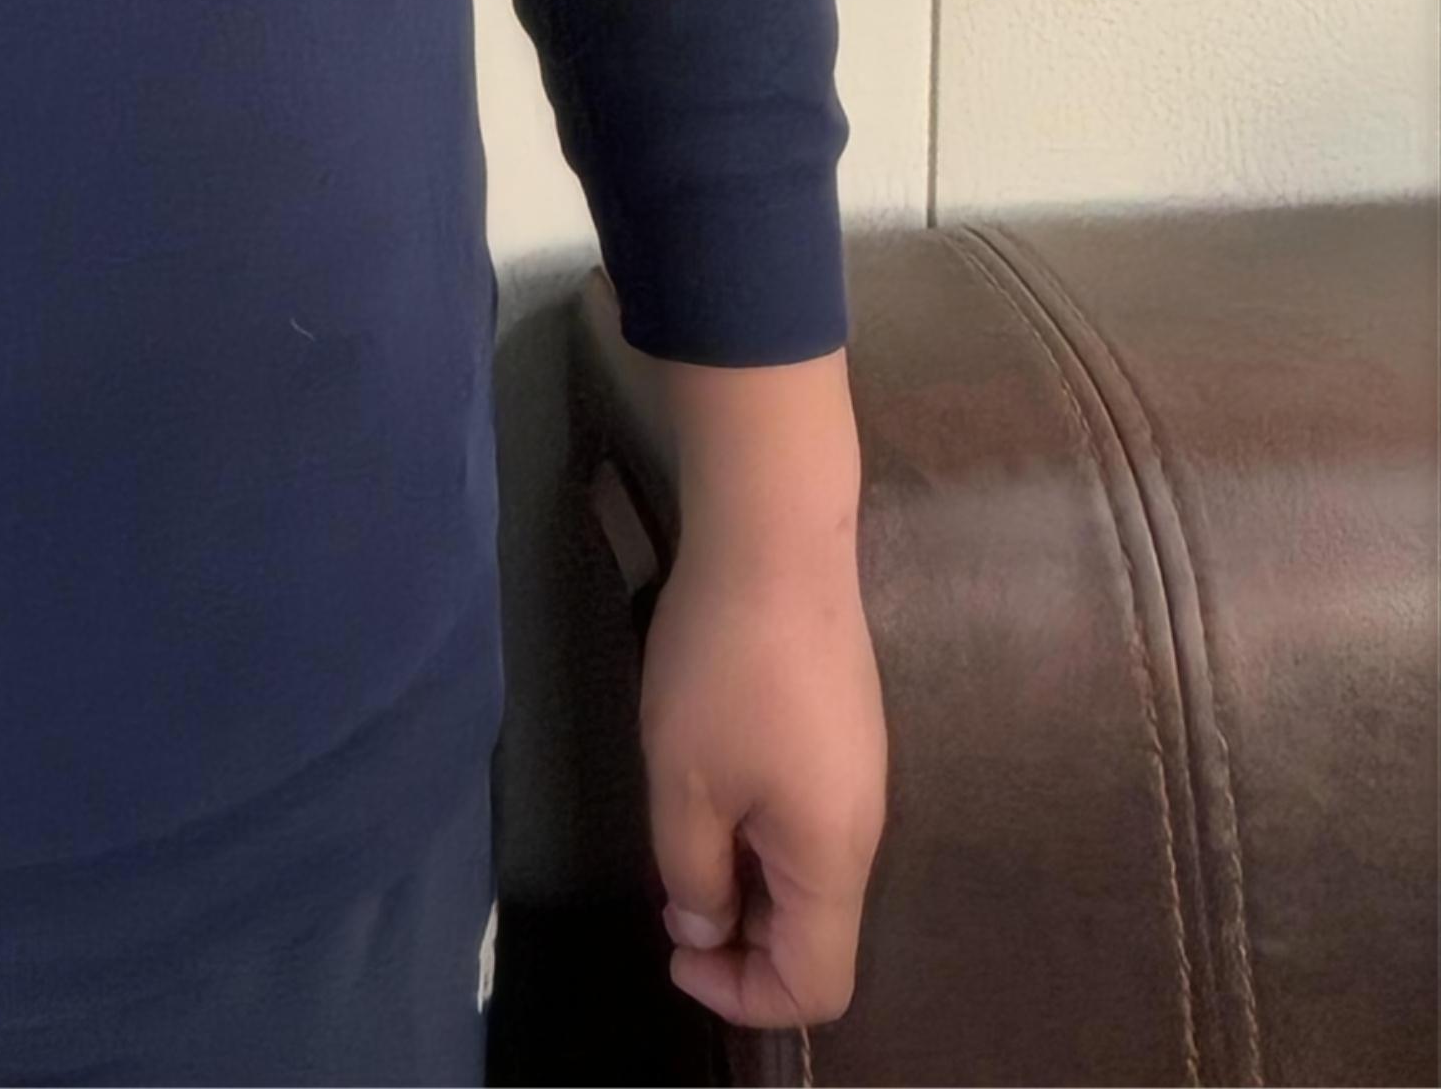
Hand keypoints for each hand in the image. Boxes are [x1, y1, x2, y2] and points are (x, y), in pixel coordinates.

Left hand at [636, 532, 886, 1033]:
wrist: (776, 538)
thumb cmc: (725, 667)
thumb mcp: (685, 781)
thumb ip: (693, 872)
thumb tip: (706, 928)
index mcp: (833, 858)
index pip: (816, 985)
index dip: (744, 996)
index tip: (676, 950)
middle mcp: (863, 829)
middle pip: (816, 935)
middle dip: (740, 939)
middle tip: (670, 891)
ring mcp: (860, 776)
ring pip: (808, 875)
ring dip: (745, 879)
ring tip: (685, 830)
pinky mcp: (846, 733)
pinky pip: (808, 821)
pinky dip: (760, 832)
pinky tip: (714, 780)